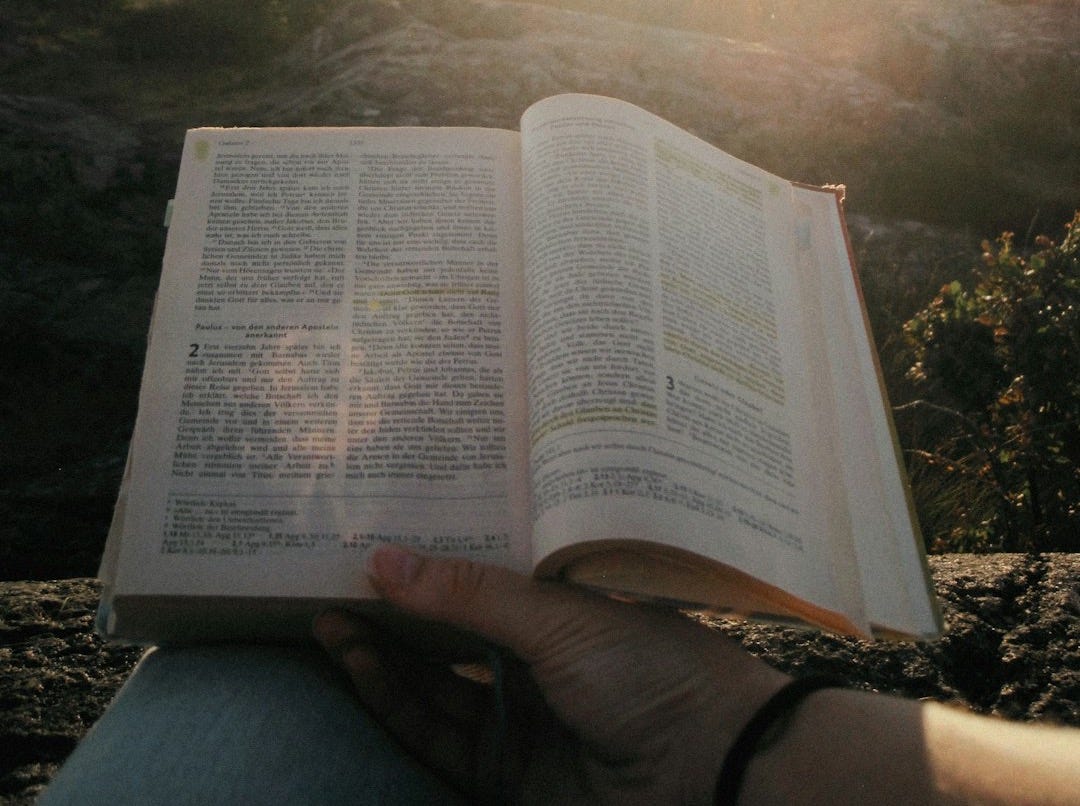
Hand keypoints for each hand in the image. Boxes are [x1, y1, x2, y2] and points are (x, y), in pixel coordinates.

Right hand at [313, 546, 789, 803]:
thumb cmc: (647, 670)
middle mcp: (537, 661)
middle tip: (335, 576)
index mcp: (562, 612)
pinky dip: (391, 700)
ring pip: (431, 685)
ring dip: (379, 655)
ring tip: (328, 616)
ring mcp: (517, 717)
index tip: (379, 536)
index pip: (484, 582)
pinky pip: (433, 733)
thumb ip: (468, 595)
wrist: (707, 768)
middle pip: (449, 636)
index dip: (432, 563)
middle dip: (393, 610)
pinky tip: (358, 663)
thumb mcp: (556, 618)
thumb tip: (383, 559)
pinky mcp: (501, 772)